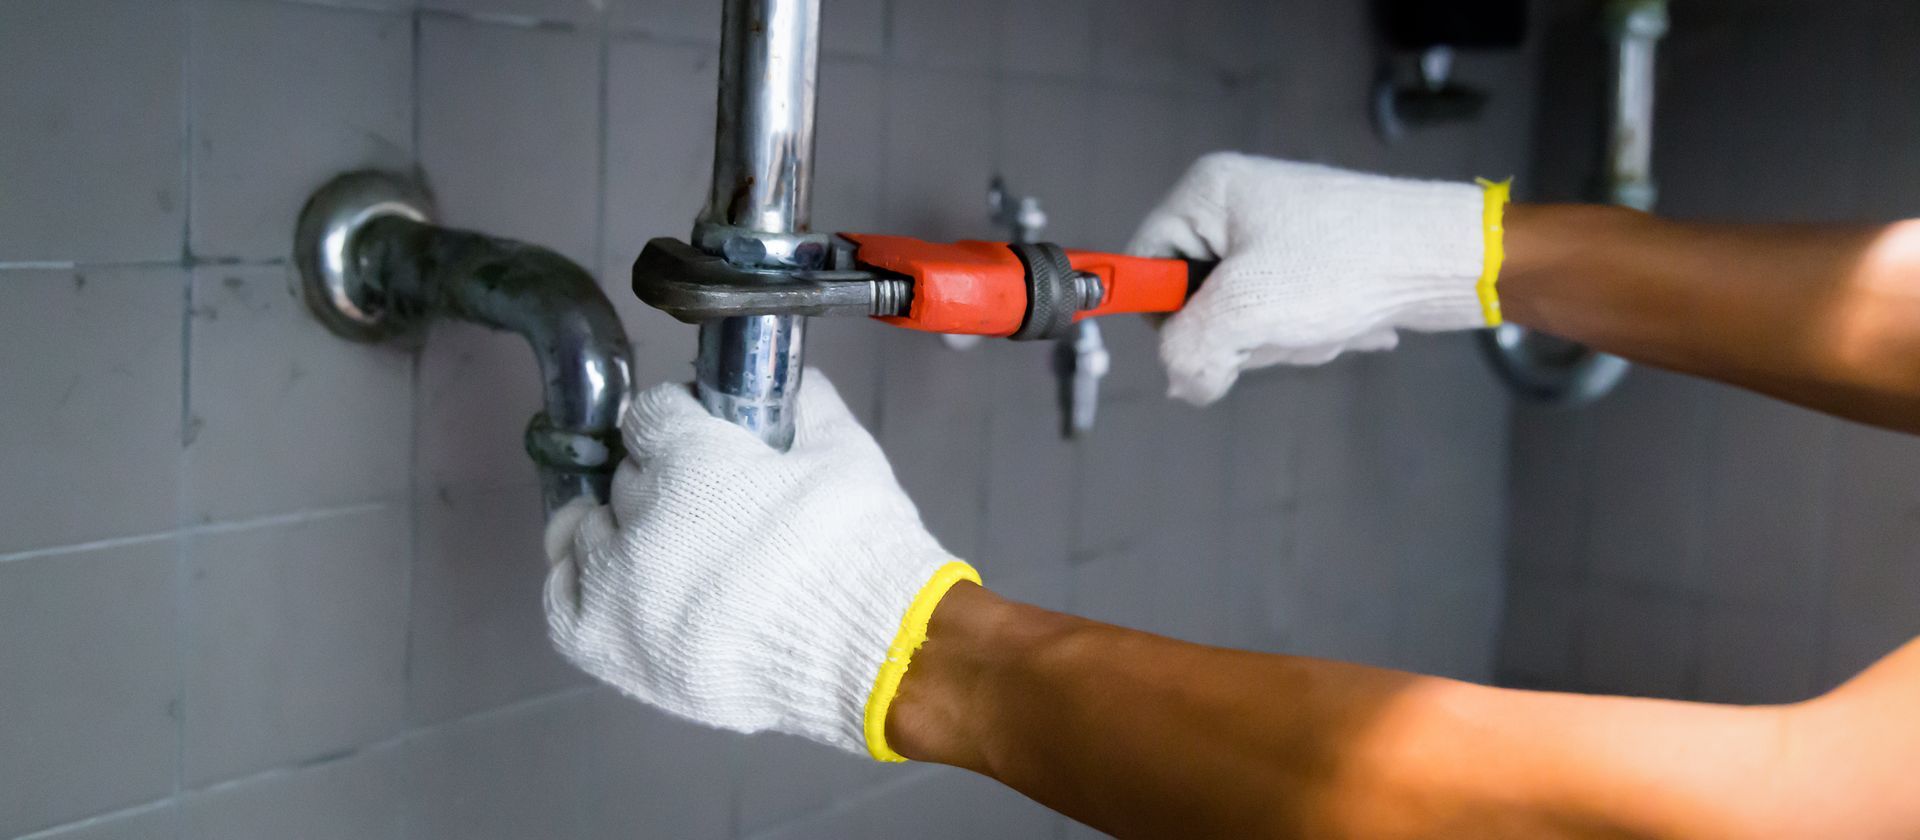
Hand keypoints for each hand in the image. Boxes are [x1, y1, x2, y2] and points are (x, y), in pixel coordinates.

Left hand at [543, 371, 977, 759]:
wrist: (874, 652)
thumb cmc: (861, 549)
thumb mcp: (846, 452)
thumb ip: (808, 405)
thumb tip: (793, 385)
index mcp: (692, 462)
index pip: (650, 415)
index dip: (681, 421)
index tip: (703, 433)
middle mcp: (641, 520)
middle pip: (626, 476)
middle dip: (662, 478)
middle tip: (708, 502)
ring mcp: (618, 588)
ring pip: (590, 532)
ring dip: (624, 530)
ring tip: (671, 549)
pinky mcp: (608, 646)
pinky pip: (562, 598)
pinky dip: (581, 582)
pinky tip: (612, 581)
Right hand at [1129, 152, 1499, 404]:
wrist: (1450, 258)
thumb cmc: (1344, 268)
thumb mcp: (1246, 313)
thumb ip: (1188, 351)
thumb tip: (1184, 384)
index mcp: (1208, 193)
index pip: (1144, 264)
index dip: (1166, 314)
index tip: (1205, 339)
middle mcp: (1238, 203)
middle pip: (1194, 297)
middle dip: (1239, 332)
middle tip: (1281, 326)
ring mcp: (1281, 230)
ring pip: (1244, 314)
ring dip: (1282, 338)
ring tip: (1325, 323)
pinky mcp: (1318, 257)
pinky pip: (1286, 311)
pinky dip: (1312, 329)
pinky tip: (1349, 320)